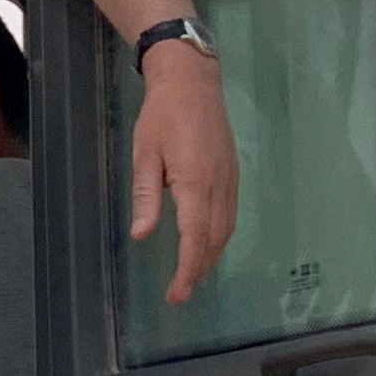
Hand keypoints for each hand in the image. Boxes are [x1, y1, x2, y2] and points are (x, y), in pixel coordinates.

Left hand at [130, 48, 236, 306]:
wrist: (192, 81)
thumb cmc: (161, 116)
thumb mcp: (144, 155)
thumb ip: (146, 197)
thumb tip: (141, 235)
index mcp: (195, 183)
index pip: (194, 239)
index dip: (186, 270)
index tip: (176, 295)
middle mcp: (219, 186)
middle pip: (214, 240)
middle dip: (198, 270)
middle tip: (180, 293)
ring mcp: (230, 180)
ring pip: (226, 230)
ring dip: (211, 256)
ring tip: (193, 275)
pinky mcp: (233, 174)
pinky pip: (230, 215)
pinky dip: (219, 237)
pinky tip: (208, 244)